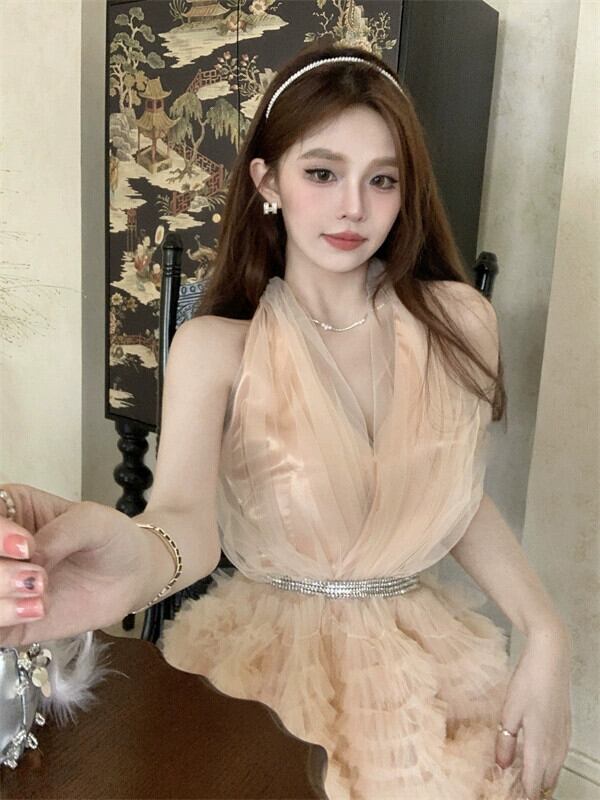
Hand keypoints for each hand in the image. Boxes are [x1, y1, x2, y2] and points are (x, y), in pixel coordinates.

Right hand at [0, 483, 147, 646]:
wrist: (132, 576)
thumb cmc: (112, 538)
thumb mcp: (94, 521)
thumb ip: (60, 534)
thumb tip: (31, 557)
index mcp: (9, 510)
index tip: (27, 546)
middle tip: (38, 577)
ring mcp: (0, 585)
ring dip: (1, 597)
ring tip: (42, 594)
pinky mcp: (8, 619)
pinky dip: (3, 619)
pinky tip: (37, 610)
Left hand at [495, 626, 571, 799]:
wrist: (551, 659)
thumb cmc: (529, 682)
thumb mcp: (509, 711)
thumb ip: (506, 741)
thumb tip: (502, 766)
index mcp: (540, 746)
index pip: (534, 784)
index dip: (524, 796)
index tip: (511, 798)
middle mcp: (556, 746)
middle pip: (547, 781)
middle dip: (533, 790)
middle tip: (515, 792)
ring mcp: (564, 737)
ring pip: (554, 769)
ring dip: (541, 778)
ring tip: (525, 782)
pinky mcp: (566, 727)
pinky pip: (558, 755)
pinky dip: (548, 764)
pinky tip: (538, 759)